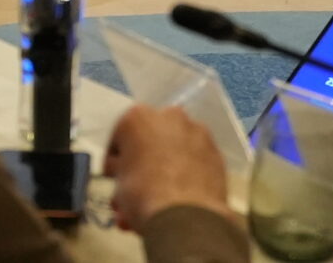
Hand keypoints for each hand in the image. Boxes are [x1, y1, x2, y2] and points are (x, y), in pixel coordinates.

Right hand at [107, 107, 235, 233]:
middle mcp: (169, 116)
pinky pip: (195, 162)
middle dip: (144, 163)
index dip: (115, 161)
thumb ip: (122, 175)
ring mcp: (197, 133)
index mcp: (137, 117)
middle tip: (139, 188)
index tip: (115, 179)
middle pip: (151, 140)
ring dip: (166, 169)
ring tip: (161, 199)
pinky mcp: (217, 153)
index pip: (119, 138)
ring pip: (175, 150)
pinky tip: (182, 197)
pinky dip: (188, 174)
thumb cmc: (141, 194)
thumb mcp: (118, 187)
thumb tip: (126, 179)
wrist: (186, 215)